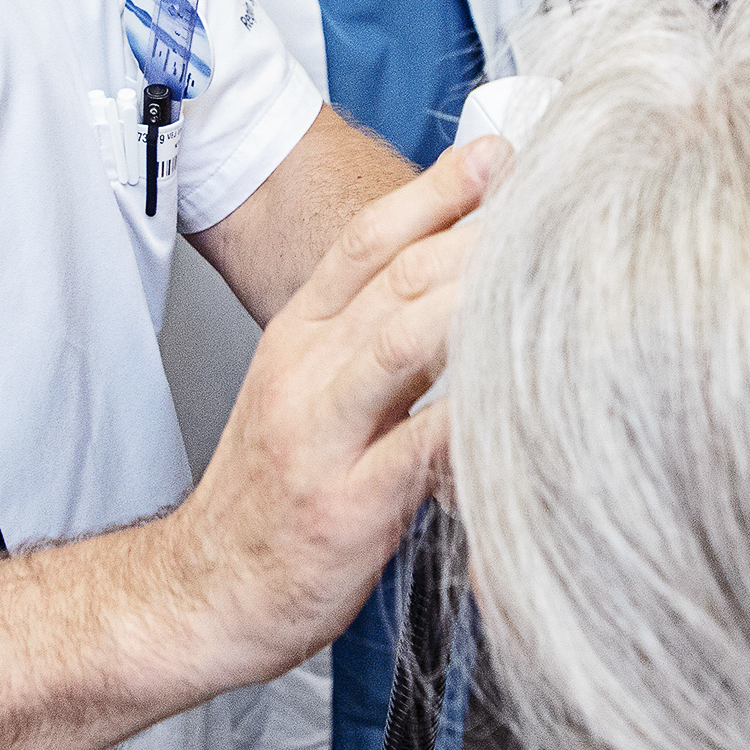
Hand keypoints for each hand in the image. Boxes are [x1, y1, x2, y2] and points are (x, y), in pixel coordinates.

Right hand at [157, 134, 509, 688]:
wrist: (196, 593)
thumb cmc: (268, 500)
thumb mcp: (303, 395)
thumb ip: (368, 340)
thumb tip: (451, 291)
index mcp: (298, 339)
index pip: (366, 241)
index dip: (436, 192)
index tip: (498, 156)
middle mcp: (306, 374)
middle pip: (397, 277)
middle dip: (478, 234)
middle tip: (552, 200)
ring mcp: (322, 437)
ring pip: (403, 342)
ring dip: (477, 302)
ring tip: (545, 273)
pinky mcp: (346, 507)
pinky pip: (419, 450)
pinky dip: (474, 420)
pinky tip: (526, 400)